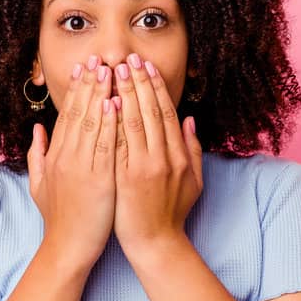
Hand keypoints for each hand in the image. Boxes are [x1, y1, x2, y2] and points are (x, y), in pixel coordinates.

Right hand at [27, 57, 117, 269]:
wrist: (66, 248)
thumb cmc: (59, 219)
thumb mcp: (39, 185)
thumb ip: (37, 155)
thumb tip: (36, 129)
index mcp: (54, 156)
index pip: (66, 115)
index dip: (76, 90)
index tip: (84, 67)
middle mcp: (65, 157)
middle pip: (78, 112)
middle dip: (90, 83)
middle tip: (99, 57)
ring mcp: (80, 168)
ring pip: (91, 122)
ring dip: (101, 93)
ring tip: (110, 69)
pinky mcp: (97, 180)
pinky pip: (105, 145)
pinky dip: (110, 122)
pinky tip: (115, 102)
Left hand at [112, 52, 202, 254]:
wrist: (155, 243)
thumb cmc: (172, 212)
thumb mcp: (194, 180)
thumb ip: (193, 149)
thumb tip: (190, 119)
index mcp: (179, 156)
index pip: (167, 113)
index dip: (155, 87)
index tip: (145, 67)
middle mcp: (164, 158)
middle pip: (150, 111)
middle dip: (137, 82)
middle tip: (126, 58)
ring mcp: (144, 168)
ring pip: (134, 122)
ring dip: (124, 93)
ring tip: (112, 71)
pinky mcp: (125, 178)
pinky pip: (119, 143)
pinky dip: (114, 121)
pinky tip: (107, 102)